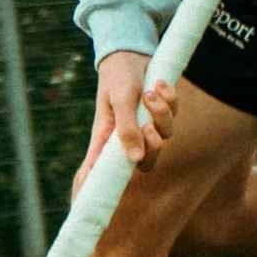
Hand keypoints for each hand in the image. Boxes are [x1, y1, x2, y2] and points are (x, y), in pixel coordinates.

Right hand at [70, 50, 177, 201]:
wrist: (130, 51)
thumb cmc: (118, 76)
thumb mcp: (120, 100)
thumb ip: (126, 129)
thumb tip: (135, 159)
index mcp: (108, 138)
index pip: (98, 173)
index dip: (92, 191)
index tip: (83, 205)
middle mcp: (127, 136)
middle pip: (148, 162)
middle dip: (155, 147)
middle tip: (149, 126)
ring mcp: (146, 125)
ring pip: (165, 136)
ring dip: (163, 114)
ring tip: (151, 92)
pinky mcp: (161, 113)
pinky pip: (174, 115)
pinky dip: (170, 99)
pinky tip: (160, 83)